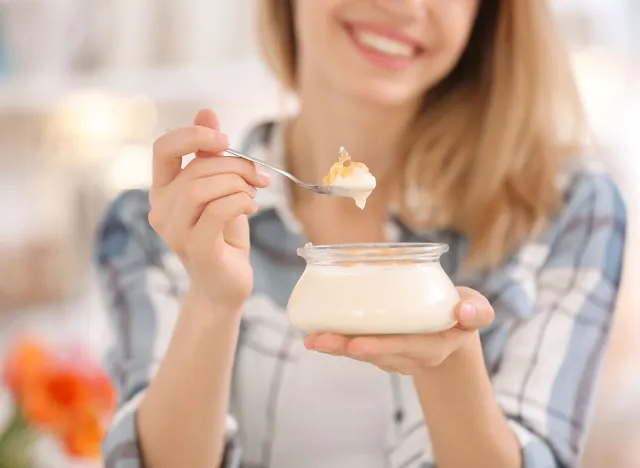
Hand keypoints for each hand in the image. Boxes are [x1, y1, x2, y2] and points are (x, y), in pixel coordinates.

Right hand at [148, 109, 270, 309]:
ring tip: (253, 194)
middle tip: (259, 176)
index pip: (162, 148)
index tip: (225, 140)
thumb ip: (210, 156)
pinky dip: (241, 202)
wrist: (226, 284)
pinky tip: (251, 207)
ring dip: (238, 184)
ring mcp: (174, 232)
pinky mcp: (195, 249)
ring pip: (202, 188)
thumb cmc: (223, 235)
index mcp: (163, 191)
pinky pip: (217, 210)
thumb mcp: (219, 189)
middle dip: (235, 165)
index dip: (193, 135)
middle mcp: (160, 210)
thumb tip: (207, 112)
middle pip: (194, 168)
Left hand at [304, 287, 493, 374]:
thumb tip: (465, 310)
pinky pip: (356, 346)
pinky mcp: (379, 348)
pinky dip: (336, 341)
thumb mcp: (476, 310)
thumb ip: (477, 311)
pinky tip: (313, 334)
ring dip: (335, 345)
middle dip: (346, 347)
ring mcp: (392, 354)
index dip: (381, 346)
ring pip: (361, 351)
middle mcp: (409, 354)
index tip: (357, 345)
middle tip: (320, 340)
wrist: (450, 332)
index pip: (405, 346)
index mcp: (433, 344)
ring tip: (311, 338)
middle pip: (375, 352)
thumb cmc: (460, 315)